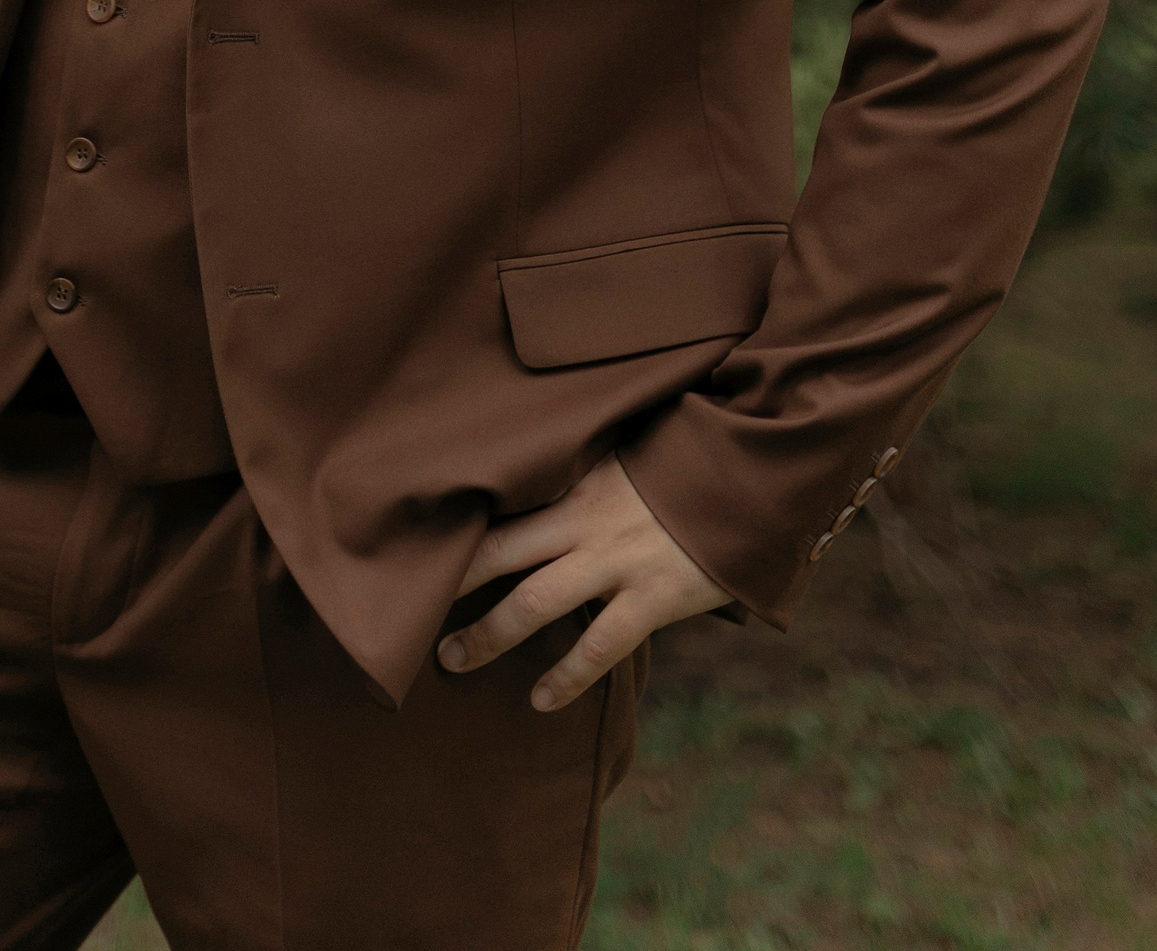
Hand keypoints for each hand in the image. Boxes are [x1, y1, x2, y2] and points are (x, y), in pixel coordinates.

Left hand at [437, 454, 730, 710]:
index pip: (498, 508)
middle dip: (450, 587)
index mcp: (574, 486)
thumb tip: (536, 479)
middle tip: (408, 616)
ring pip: (534, 604)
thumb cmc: (683, 464)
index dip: (454, 533)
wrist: (748, 478)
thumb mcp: (624, 454)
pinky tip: (539, 700)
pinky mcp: (653, 598)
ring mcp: (616, 562)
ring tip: (454, 661)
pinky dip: (565, 677)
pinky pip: (599, 646)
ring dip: (488, 635)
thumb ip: (580, 472)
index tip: (411, 550)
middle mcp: (583, 524)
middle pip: (498, 554)